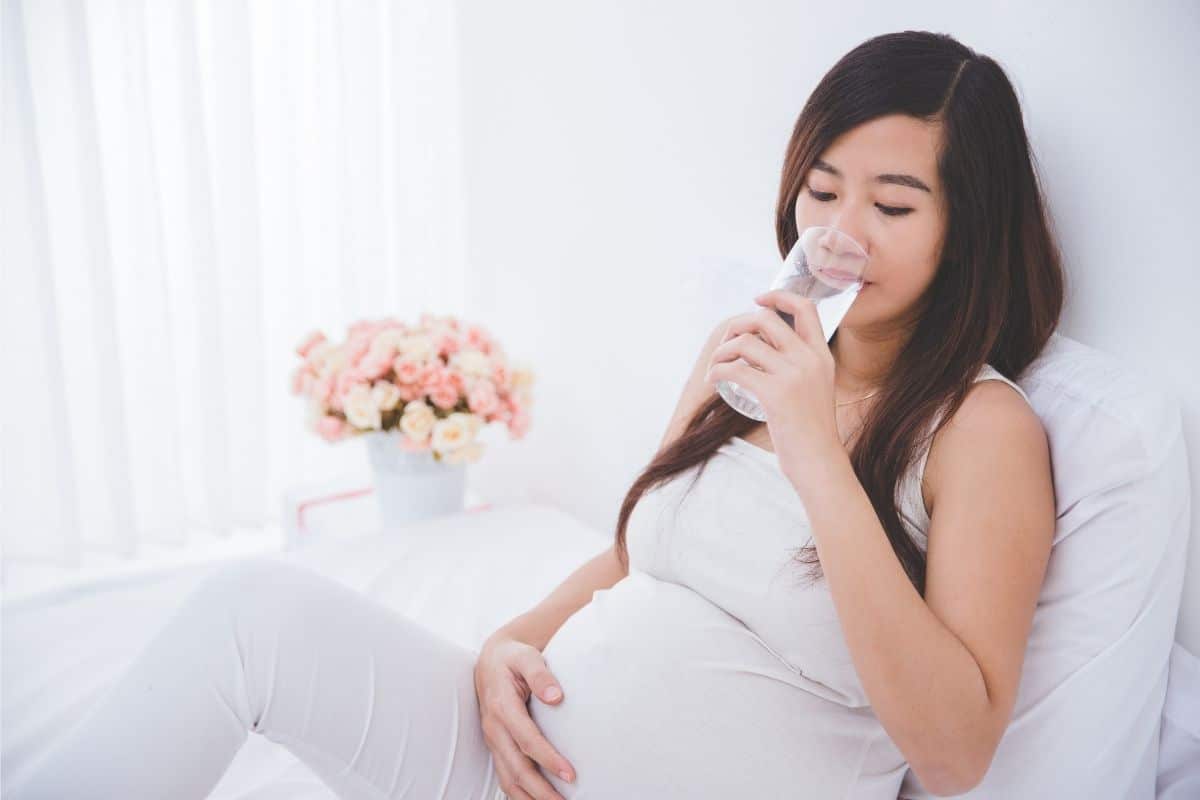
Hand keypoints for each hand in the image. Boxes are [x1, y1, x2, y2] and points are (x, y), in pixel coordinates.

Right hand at [474, 634, 574, 798]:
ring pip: (508, 778)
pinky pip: (505, 776)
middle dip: (541, 790)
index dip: (548, 759)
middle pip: (516, 768)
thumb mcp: (526, 657)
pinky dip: (519, 794)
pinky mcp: (496, 746)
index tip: (570, 774)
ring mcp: (493, 740)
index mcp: (501, 707)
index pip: (526, 739)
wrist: (491, 660)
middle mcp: (494, 728)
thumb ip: (540, 674)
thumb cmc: (512, 658)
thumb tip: (556, 696)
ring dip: (530, 797)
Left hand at [704, 291, 842, 489]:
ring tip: (715, 367)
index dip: (778, 296)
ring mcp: (794, 376)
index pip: (805, 308)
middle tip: (726, 344)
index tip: (757, 299)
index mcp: (822, 356)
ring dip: (721, 351)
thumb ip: (799, 367)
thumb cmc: (811, 431)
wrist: (819, 462)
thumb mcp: (815, 389)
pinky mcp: (776, 395)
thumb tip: (762, 349)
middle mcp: (810, 360)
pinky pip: (735, 369)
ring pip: (746, 342)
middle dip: (737, 325)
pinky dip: (717, 371)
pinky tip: (713, 381)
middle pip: (766, 319)